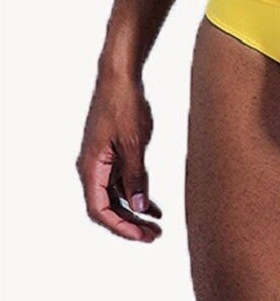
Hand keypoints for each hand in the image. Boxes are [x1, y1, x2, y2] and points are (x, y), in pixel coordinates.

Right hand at [76, 72, 161, 241]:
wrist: (120, 76)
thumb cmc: (123, 104)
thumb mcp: (133, 143)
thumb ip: (135, 175)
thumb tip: (139, 204)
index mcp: (91, 166)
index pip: (100, 209)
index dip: (120, 226)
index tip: (141, 235)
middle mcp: (92, 166)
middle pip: (107, 206)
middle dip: (129, 223)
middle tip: (152, 235)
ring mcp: (101, 159)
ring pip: (115, 194)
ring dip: (134, 209)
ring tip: (156, 224)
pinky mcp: (111, 151)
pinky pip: (120, 179)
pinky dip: (135, 191)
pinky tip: (153, 202)